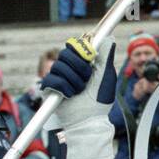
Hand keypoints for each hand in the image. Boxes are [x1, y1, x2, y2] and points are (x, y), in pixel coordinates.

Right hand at [41, 35, 116, 158]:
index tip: (90, 57)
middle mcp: (69, 67)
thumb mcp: (106, 76)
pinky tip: (69, 95)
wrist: (89, 120)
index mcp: (82, 62)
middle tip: (87, 78)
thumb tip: (108, 38)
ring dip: (73, 80)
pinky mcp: (50, 88)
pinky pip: (50, 79)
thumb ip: (106, 56)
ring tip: (79, 90)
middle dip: (79, 66)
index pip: (74, 44)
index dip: (80, 49)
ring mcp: (58, 77)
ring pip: (58, 66)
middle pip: (65, 52)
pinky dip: (63, 87)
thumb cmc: (99, 100)